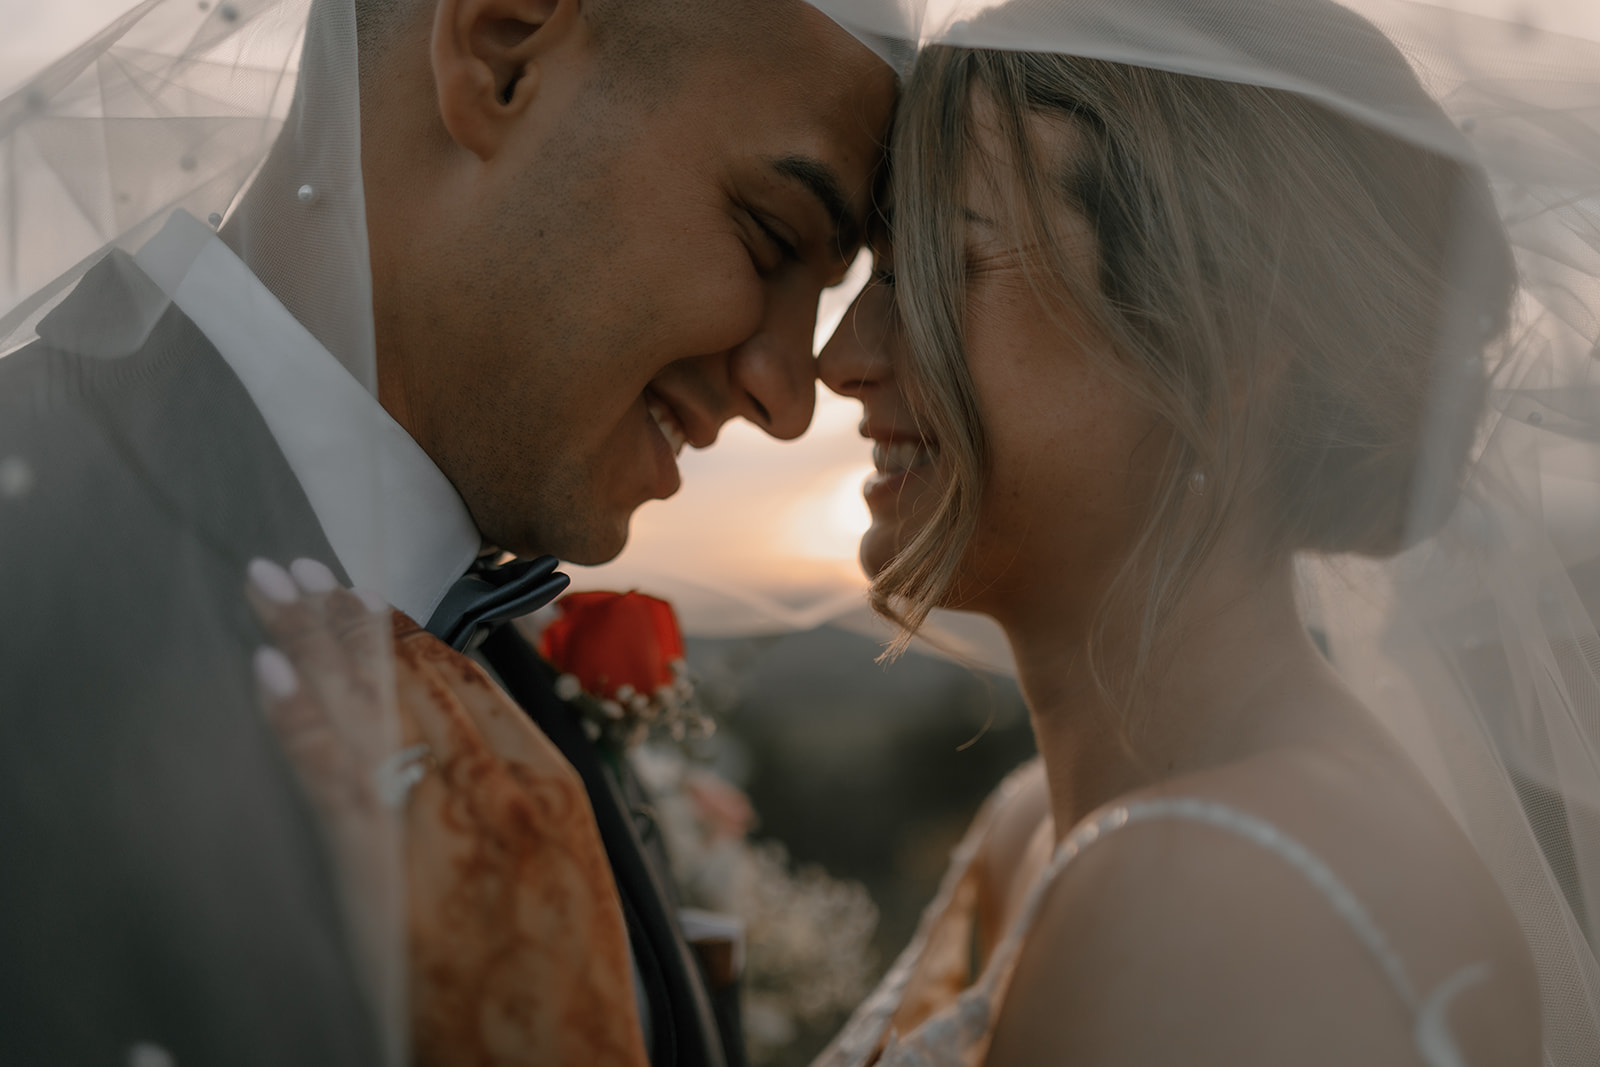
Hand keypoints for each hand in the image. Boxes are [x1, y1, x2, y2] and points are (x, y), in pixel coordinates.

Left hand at [247, 558, 647, 1066]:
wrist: (564, 1062)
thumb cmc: (566, 988)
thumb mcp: (568, 877)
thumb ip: (522, 812)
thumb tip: (472, 767)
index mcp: (551, 787)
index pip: (471, 682)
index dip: (410, 633)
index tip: (369, 598)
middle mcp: (505, 786)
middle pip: (415, 677)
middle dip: (350, 619)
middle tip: (299, 571)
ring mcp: (451, 821)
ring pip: (373, 704)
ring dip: (312, 640)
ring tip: (271, 589)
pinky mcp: (392, 870)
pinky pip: (335, 775)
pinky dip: (296, 718)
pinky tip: (265, 674)